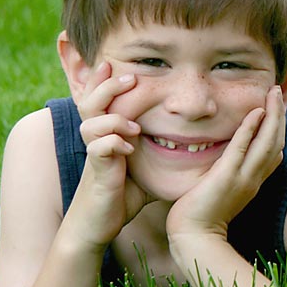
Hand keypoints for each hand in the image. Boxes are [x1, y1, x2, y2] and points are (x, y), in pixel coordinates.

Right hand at [63, 62, 152, 250]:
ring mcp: (95, 154)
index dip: (104, 80)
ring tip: (135, 126)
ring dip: (114, 119)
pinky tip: (128, 148)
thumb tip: (195, 140)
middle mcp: (97, 139)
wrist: (99, 224)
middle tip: (130, 77)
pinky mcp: (97, 172)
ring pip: (90, 122)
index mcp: (107, 133)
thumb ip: (161, 150)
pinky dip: (112, 144)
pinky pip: (98, 149)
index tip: (116, 62)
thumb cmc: (125, 193)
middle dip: (107, 86)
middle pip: (90, 101)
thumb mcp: (147, 166)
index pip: (102, 99)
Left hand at [166, 85, 284, 241]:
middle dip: (280, 114)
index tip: (276, 108)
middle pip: (277, 141)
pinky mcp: (227, 177)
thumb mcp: (221, 191)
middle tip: (278, 91)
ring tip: (273, 93)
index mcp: (254, 181)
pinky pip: (242, 148)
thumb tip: (224, 160)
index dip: (279, 128)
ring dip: (273, 114)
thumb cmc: (201, 216)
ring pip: (267, 141)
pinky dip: (251, 128)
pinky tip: (256, 111)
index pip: (275, 151)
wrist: (193, 237)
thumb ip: (227, 173)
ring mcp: (244, 177)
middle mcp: (254, 178)